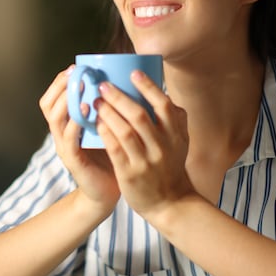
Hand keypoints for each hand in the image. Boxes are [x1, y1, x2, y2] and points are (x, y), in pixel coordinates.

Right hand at [38, 66, 119, 215]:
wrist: (109, 191)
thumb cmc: (112, 156)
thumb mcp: (108, 126)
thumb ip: (108, 108)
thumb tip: (124, 79)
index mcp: (68, 124)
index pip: (54, 97)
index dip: (61, 81)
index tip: (76, 67)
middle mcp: (61, 134)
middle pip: (48, 104)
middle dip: (60, 86)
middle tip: (76, 73)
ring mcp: (64, 147)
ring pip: (55, 119)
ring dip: (66, 101)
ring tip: (80, 87)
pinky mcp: (73, 161)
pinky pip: (69, 140)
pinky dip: (75, 124)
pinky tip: (86, 112)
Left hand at [94, 70, 193, 219]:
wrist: (170, 203)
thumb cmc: (170, 167)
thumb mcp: (180, 142)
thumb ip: (175, 119)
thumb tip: (164, 92)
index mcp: (176, 135)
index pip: (164, 106)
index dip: (148, 87)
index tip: (133, 73)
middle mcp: (163, 147)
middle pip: (140, 115)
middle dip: (119, 97)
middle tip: (104, 85)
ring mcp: (146, 161)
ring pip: (125, 131)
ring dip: (108, 113)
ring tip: (96, 101)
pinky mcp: (130, 174)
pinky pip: (115, 149)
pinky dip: (105, 133)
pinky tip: (96, 122)